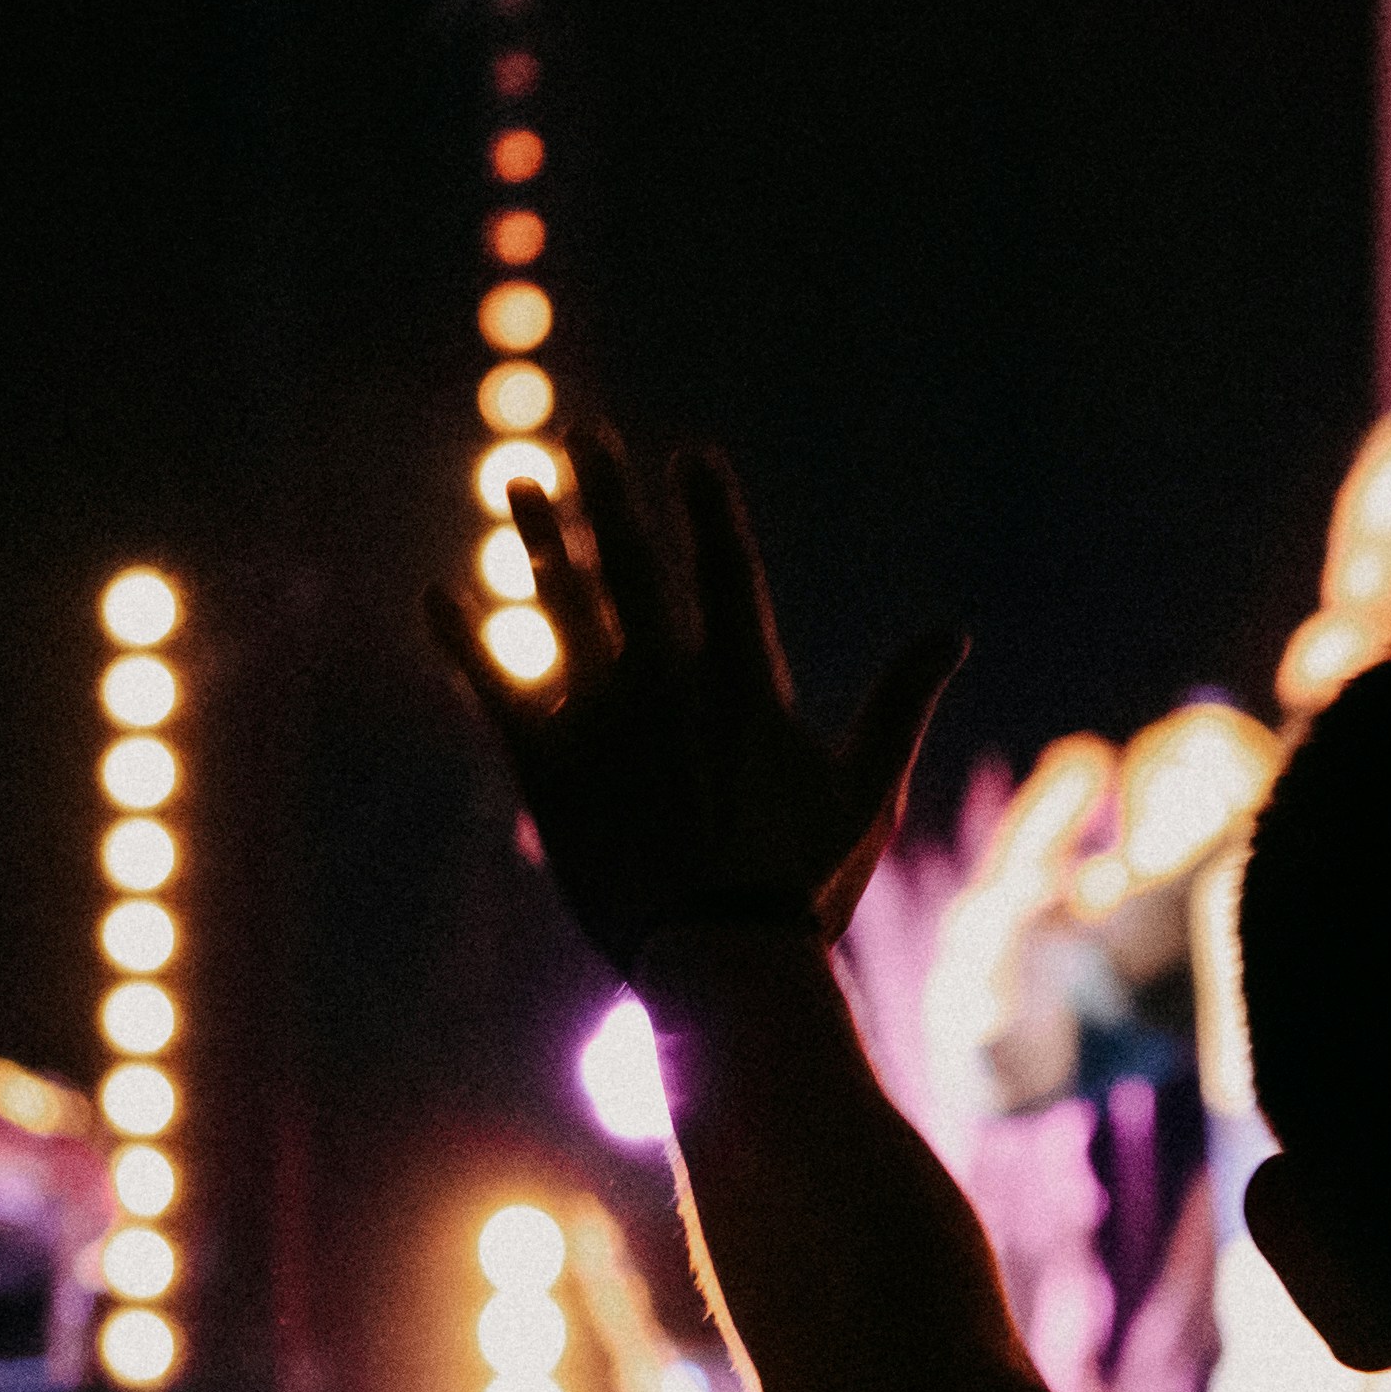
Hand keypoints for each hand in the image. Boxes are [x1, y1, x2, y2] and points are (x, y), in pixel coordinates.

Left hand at [443, 433, 966, 978]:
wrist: (718, 956)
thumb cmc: (803, 880)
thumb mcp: (869, 789)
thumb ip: (900, 702)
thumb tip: (952, 634)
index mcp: (742, 681)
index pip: (725, 570)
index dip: (709, 510)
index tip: (691, 456)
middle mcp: (665, 682)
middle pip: (629, 566)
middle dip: (606, 496)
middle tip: (583, 436)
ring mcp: (601, 722)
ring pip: (560, 608)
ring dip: (539, 539)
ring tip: (520, 479)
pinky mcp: (547, 770)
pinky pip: (496, 689)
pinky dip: (465, 641)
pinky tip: (438, 595)